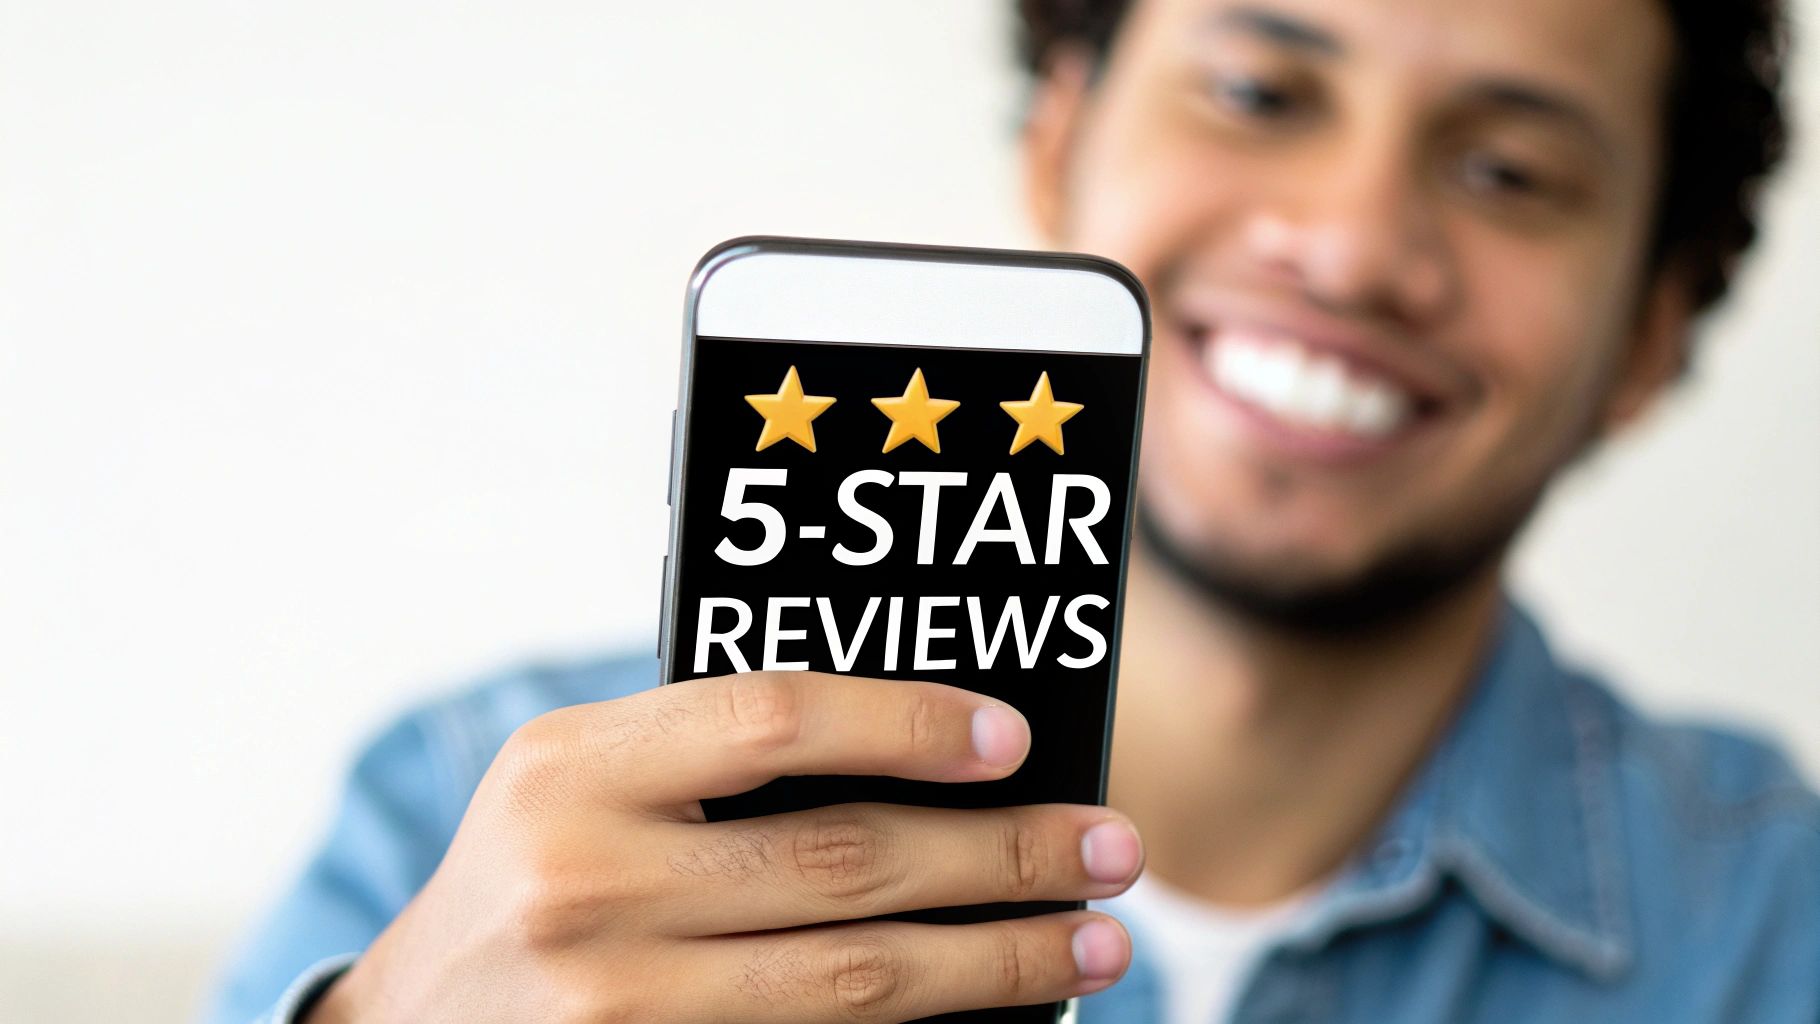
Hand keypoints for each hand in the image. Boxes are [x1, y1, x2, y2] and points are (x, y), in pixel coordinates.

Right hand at [307, 672, 1141, 1022]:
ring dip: (995, 962)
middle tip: (1109, 849)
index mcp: (574, 770)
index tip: (1014, 740)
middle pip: (843, 863)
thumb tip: (922, 759)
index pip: (773, 718)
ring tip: (1093, 944)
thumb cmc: (528, 873)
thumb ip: (709, 755)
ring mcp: (617, 1005)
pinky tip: (991, 1016)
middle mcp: (588, 883)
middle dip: (1001, 857)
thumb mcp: (579, 780)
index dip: (908, 723)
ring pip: (853, 983)